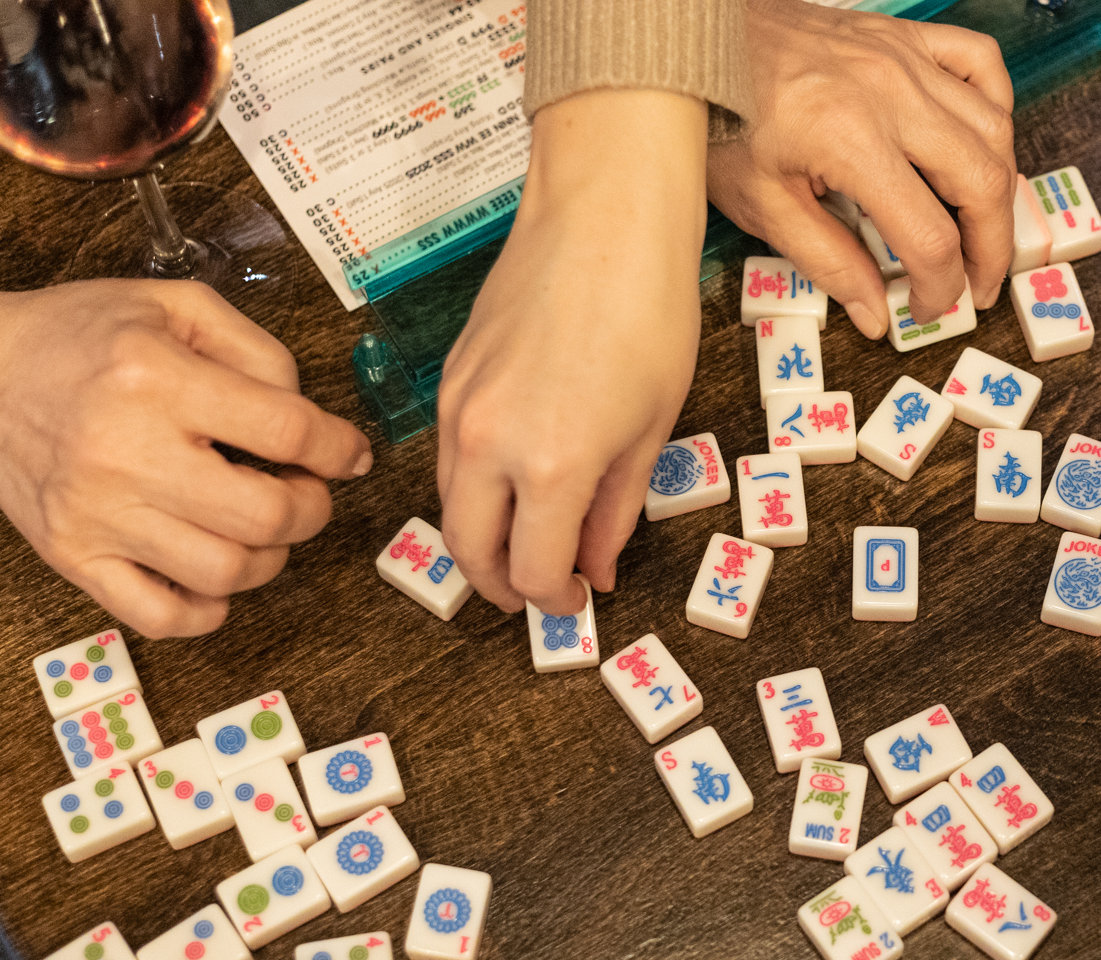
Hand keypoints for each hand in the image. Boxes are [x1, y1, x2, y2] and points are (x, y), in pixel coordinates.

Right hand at [0, 224, 369, 638]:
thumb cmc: (76, 338)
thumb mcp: (172, 304)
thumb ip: (256, 350)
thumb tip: (312, 420)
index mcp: (155, 378)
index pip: (286, 431)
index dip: (337, 448)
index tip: (349, 454)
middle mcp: (125, 452)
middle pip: (267, 516)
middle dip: (310, 507)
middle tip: (303, 490)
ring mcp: (96, 514)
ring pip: (226, 573)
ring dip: (268, 557)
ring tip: (258, 526)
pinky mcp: (72, 557)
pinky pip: (163, 618)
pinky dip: (208, 608)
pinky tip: (214, 572)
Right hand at [436, 88, 705, 615]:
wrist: (604, 218)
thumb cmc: (648, 314)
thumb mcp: (651, 430)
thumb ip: (617, 512)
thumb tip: (597, 568)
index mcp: (550, 467)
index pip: (529, 572)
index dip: (554, 600)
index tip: (577, 598)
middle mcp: (489, 445)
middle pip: (470, 551)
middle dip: (503, 586)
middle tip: (540, 590)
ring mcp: (459, 410)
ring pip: (450, 507)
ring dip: (483, 540)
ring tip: (527, 542)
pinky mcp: (450, 379)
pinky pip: (449, 459)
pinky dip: (473, 490)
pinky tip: (513, 484)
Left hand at [707, 0, 1016, 336]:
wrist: (697, 42)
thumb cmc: (719, 115)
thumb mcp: (762, 205)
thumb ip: (828, 262)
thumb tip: (875, 313)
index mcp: (851, 140)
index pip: (929, 236)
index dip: (939, 286)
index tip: (927, 306)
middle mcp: (890, 94)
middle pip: (982, 183)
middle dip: (991, 248)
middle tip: (979, 284)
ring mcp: (903, 59)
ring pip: (993, 127)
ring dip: (1000, 187)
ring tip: (983, 228)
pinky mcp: (903, 38)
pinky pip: (980, 61)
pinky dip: (995, 104)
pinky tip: (981, 141)